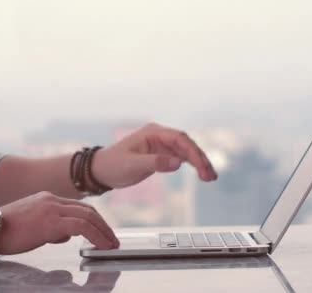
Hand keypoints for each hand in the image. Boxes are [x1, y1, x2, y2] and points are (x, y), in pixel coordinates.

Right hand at [0, 191, 118, 254]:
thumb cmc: (4, 232)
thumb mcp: (32, 226)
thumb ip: (51, 228)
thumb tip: (65, 236)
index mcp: (48, 199)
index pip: (79, 207)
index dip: (94, 220)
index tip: (102, 231)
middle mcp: (53, 200)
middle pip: (88, 210)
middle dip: (103, 225)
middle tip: (112, 239)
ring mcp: (52, 209)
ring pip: (88, 217)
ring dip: (103, 232)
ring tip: (111, 244)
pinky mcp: (51, 221)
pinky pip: (82, 227)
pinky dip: (96, 236)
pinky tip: (101, 246)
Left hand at [92, 123, 217, 188]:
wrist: (101, 171)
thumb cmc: (113, 165)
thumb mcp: (133, 165)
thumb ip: (156, 162)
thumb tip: (178, 163)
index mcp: (153, 133)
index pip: (179, 139)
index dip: (193, 152)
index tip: (201, 167)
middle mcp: (160, 136)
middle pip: (186, 144)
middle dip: (200, 159)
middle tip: (210, 176)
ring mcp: (161, 145)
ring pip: (186, 152)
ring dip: (199, 163)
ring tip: (210, 178)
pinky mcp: (161, 155)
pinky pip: (181, 158)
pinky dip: (192, 166)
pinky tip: (201, 175)